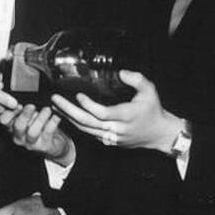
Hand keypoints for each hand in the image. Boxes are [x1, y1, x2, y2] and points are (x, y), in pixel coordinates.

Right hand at [0, 103, 75, 165]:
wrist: (54, 144)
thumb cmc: (39, 127)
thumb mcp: (29, 117)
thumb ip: (24, 108)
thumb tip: (26, 97)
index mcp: (12, 127)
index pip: (4, 120)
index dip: (9, 112)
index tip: (18, 104)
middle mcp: (19, 136)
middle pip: (18, 126)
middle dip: (25, 114)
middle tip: (32, 106)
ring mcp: (32, 143)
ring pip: (32, 131)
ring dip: (40, 118)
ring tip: (47, 110)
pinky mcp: (44, 145)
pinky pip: (48, 132)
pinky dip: (53, 121)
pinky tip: (56, 115)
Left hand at [51, 70, 181, 151]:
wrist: (159, 134)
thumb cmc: (154, 110)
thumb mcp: (150, 90)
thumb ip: (136, 79)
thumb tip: (120, 72)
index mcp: (126, 116)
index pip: (102, 113)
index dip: (88, 106)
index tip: (78, 95)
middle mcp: (117, 129)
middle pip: (88, 122)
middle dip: (69, 111)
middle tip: (55, 100)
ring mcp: (112, 137)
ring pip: (86, 130)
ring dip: (69, 118)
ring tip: (56, 107)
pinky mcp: (110, 142)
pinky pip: (90, 134)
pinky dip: (77, 125)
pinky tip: (68, 116)